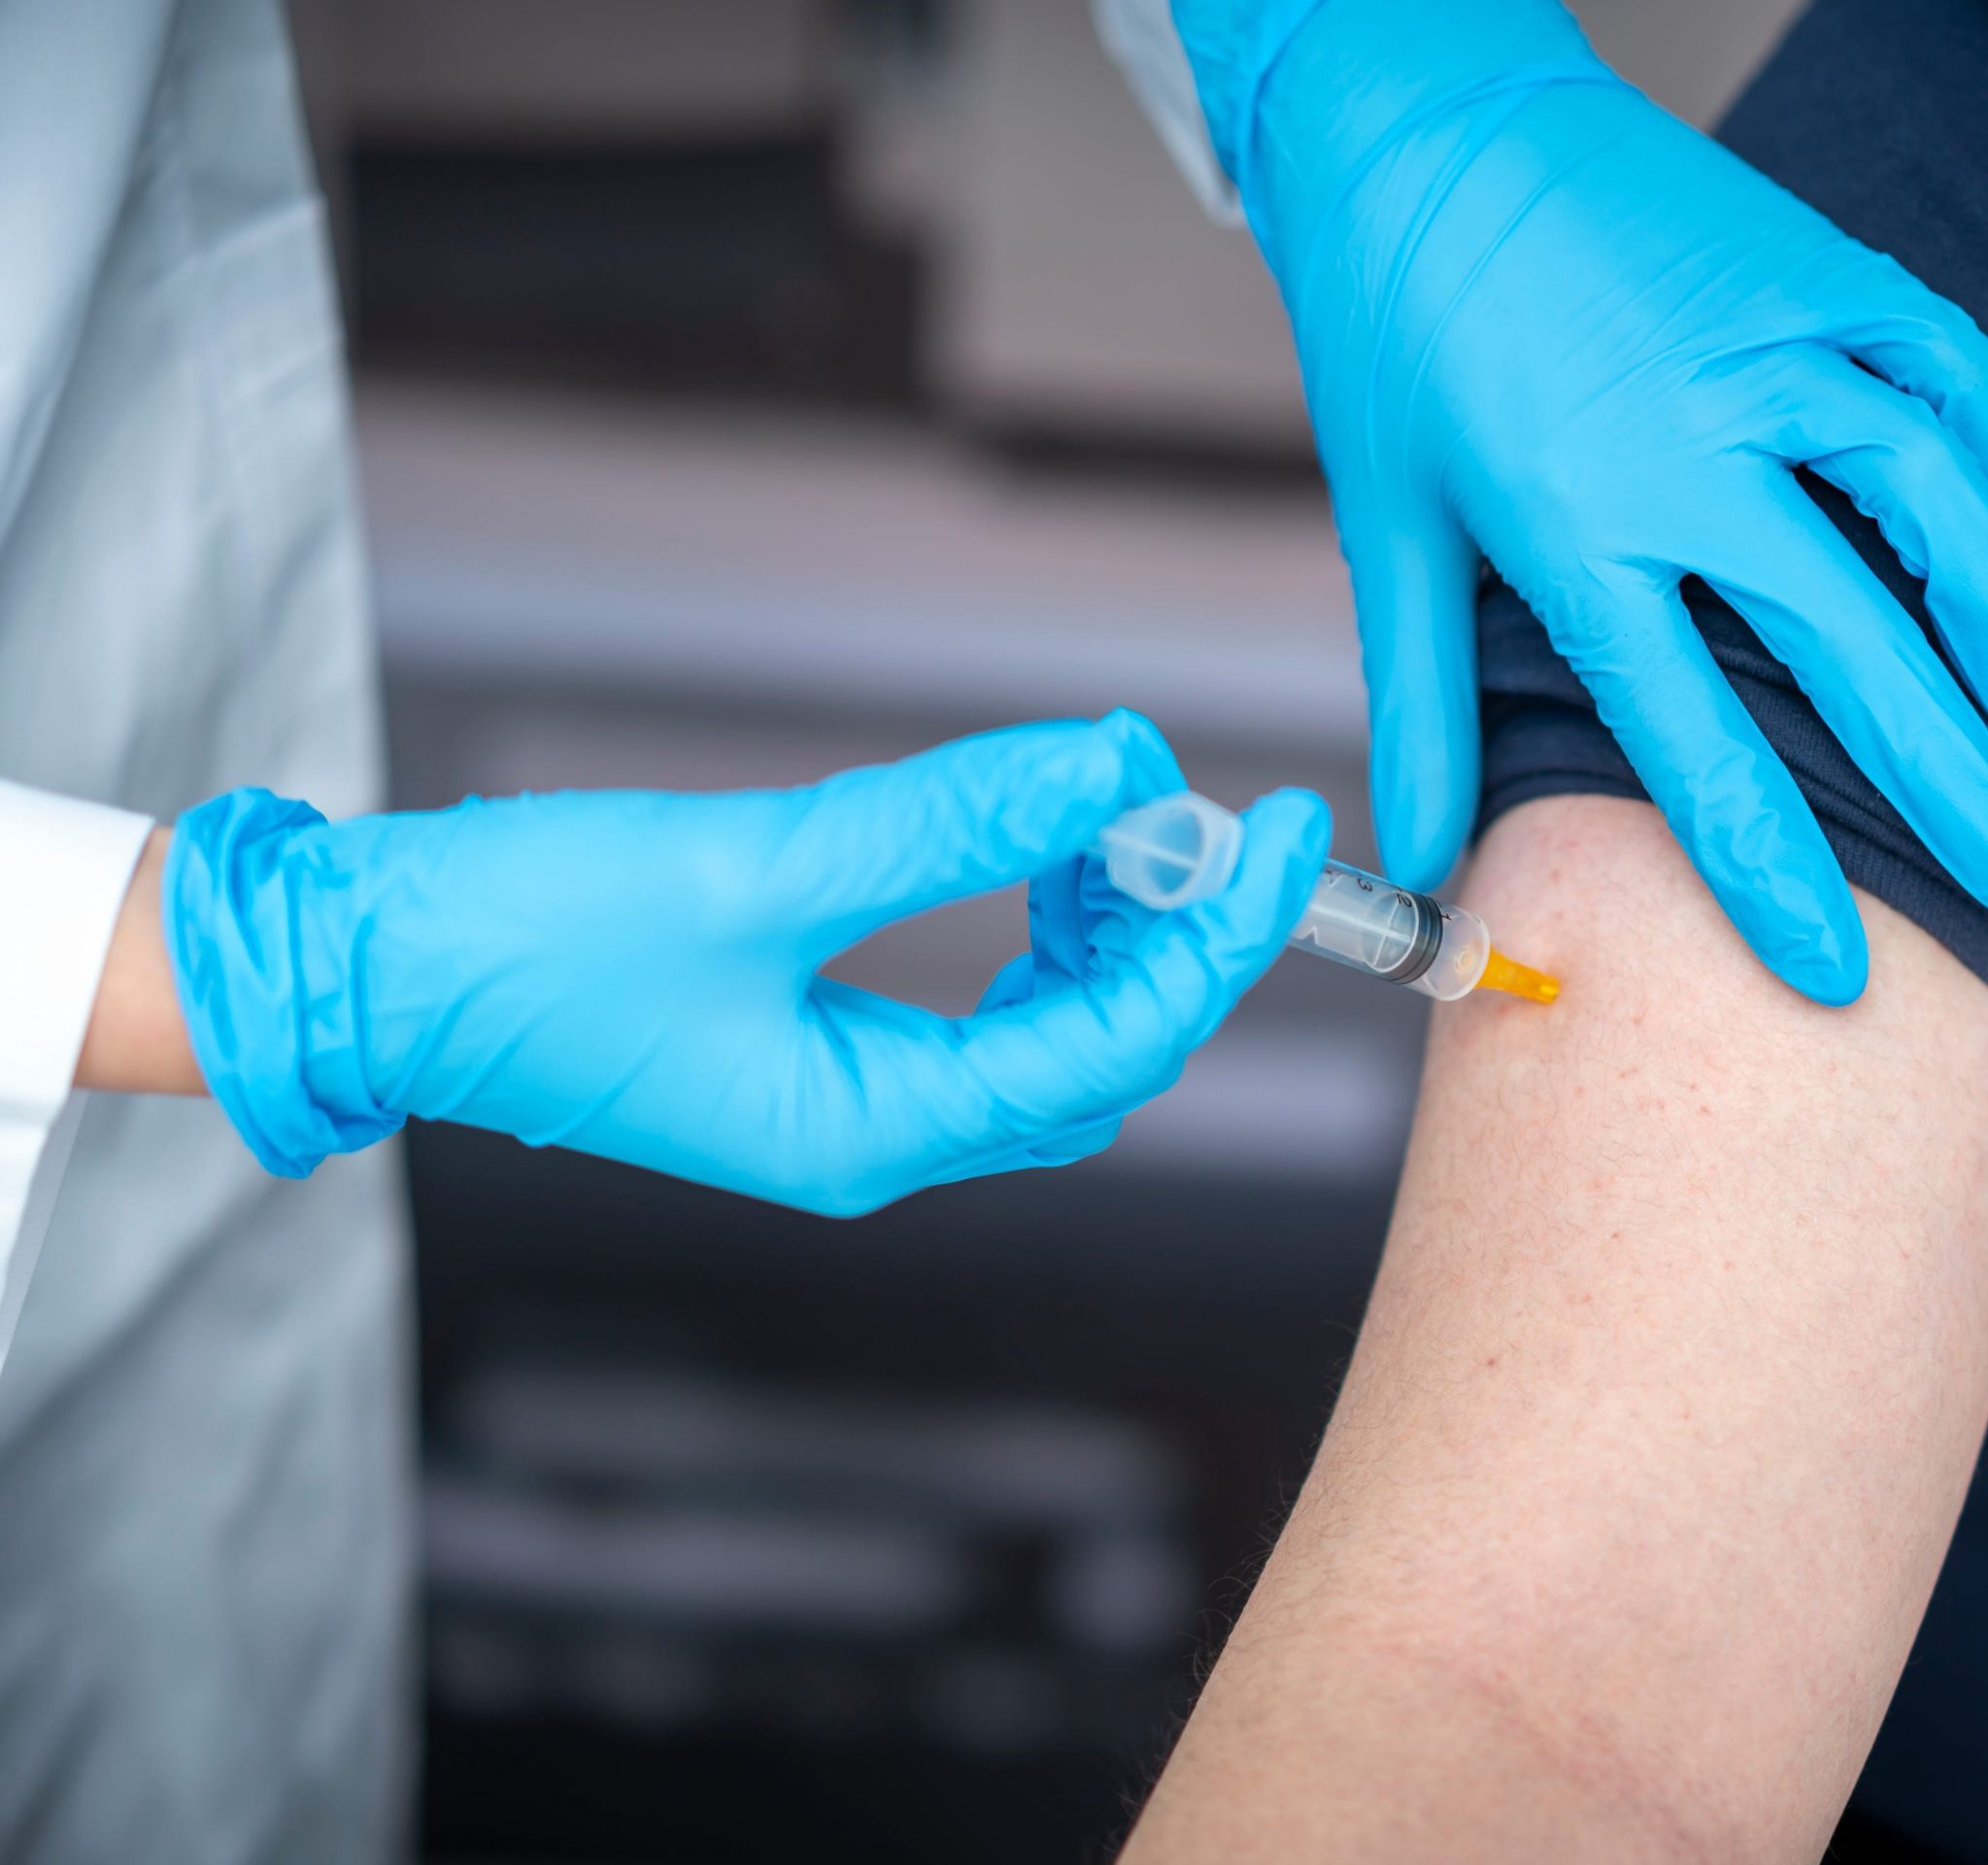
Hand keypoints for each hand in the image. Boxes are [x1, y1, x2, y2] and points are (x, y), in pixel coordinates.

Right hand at [163, 712, 1330, 1213]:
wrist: (373, 972)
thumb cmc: (525, 942)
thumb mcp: (753, 867)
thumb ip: (946, 821)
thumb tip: (1111, 761)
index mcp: (872, 1128)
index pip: (1112, 1045)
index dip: (1213, 937)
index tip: (1276, 826)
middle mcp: (878, 1136)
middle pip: (1100, 1055)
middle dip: (1170, 936)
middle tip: (1197, 809)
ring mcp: (847, 1100)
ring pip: (1046, 1035)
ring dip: (1101, 929)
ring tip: (1106, 811)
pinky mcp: (814, 1051)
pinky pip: (978, 1010)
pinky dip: (1026, 930)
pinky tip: (1027, 849)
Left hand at [1177, 0, 1987, 999]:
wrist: (1423, 123)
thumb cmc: (1397, 337)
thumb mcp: (1391, 526)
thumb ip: (1419, 700)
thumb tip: (1420, 858)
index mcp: (1579, 527)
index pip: (1695, 744)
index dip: (1772, 874)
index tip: (1839, 976)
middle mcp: (1694, 445)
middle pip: (1858, 647)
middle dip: (1953, 787)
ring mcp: (1772, 346)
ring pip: (1935, 501)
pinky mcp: (1821, 269)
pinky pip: (1952, 373)